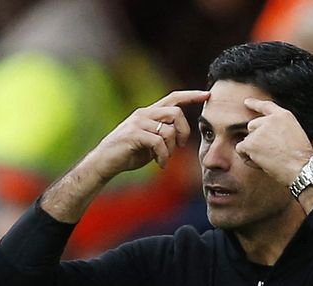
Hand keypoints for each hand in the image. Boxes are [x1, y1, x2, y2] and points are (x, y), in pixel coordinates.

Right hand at [91, 90, 209, 181]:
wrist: (105, 162)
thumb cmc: (128, 154)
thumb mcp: (150, 142)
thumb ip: (164, 134)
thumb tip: (180, 136)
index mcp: (149, 113)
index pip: (174, 97)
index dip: (191, 96)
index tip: (208, 94)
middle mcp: (144, 114)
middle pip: (176, 112)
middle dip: (184, 131)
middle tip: (180, 146)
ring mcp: (138, 123)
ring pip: (169, 130)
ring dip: (171, 149)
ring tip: (164, 158)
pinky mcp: (134, 135)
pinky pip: (159, 142)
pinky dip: (163, 156)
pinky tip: (160, 164)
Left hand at [235, 98, 312, 186]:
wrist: (301, 167)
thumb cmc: (301, 158)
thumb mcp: (295, 134)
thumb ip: (279, 129)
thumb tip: (265, 136)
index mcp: (284, 116)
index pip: (266, 106)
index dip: (255, 104)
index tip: (246, 102)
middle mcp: (270, 120)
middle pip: (252, 125)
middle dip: (257, 139)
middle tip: (270, 152)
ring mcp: (259, 130)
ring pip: (247, 140)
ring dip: (254, 150)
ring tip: (269, 159)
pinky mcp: (251, 143)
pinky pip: (241, 149)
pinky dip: (247, 158)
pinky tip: (259, 163)